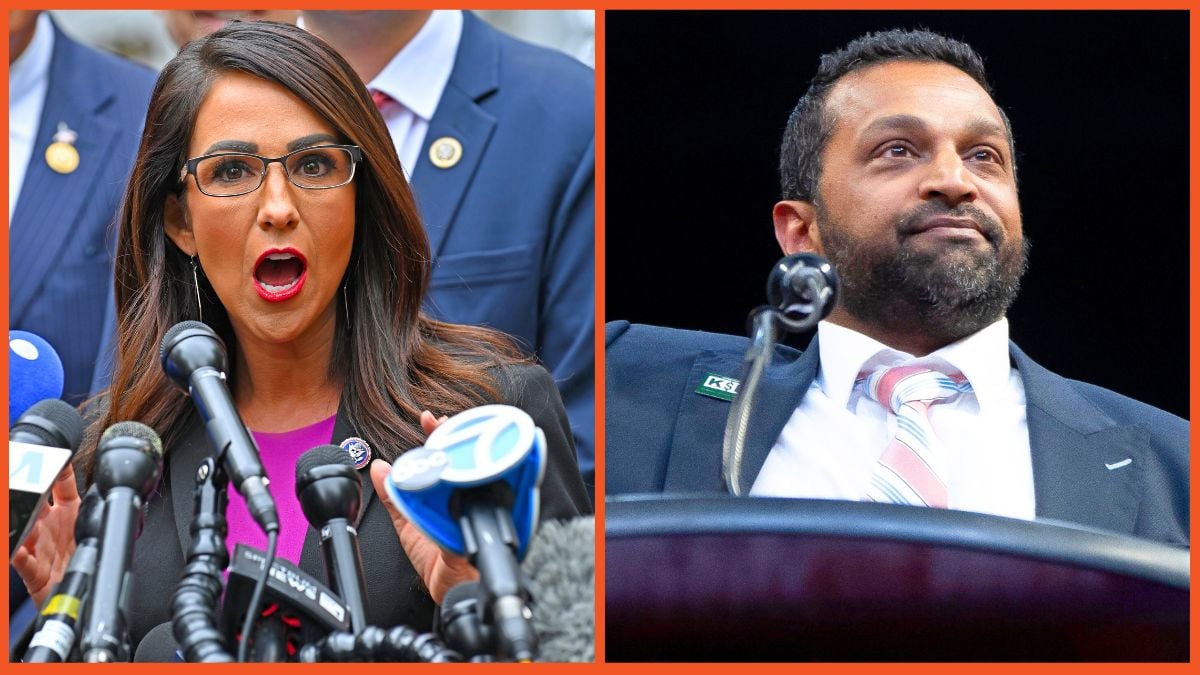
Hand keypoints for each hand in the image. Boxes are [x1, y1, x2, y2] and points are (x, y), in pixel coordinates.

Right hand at [12, 462, 81, 607]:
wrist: (79, 590)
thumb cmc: (82, 554)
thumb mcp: (90, 521)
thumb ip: (93, 500)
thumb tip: (106, 476)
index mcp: (65, 510)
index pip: (59, 482)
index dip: (56, 466)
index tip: (54, 452)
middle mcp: (48, 525)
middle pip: (34, 502)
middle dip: (26, 489)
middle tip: (22, 477)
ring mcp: (38, 546)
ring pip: (23, 529)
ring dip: (20, 519)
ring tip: (16, 507)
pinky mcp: (34, 571)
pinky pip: (23, 561)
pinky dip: (18, 553)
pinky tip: (16, 546)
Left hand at [370, 410, 477, 604]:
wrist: (454, 592)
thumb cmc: (438, 563)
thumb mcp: (409, 525)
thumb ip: (394, 496)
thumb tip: (377, 467)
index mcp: (449, 493)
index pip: (446, 455)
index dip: (437, 434)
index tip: (426, 418)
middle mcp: (467, 493)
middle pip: (464, 454)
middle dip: (451, 434)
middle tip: (436, 421)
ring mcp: (481, 502)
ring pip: (477, 467)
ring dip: (464, 450)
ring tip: (445, 435)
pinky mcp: (490, 516)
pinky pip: (485, 494)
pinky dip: (480, 477)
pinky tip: (465, 465)